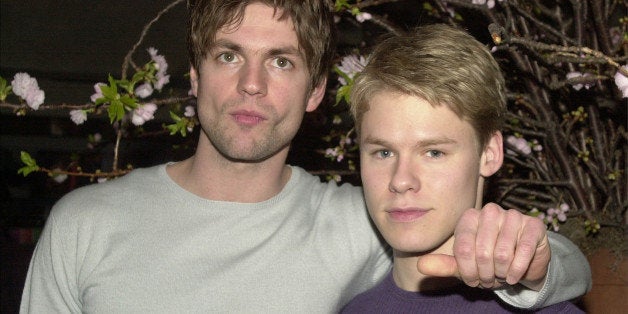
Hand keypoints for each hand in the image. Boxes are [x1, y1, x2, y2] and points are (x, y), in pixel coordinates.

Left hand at [417, 203, 549, 290]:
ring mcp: (513, 215)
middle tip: (490, 279)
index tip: (472, 280)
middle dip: (485, 274)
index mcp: (469, 217)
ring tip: (502, 275)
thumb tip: (421, 266)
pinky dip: (518, 270)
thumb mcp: (465, 267)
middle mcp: (490, 211)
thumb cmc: (489, 263)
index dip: (467, 271)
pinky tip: (514, 275)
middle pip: (482, 252)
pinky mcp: (533, 225)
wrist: (522, 265)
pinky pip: (523, 251)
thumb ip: (443, 265)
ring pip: (502, 253)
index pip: (462, 248)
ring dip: (502, 272)